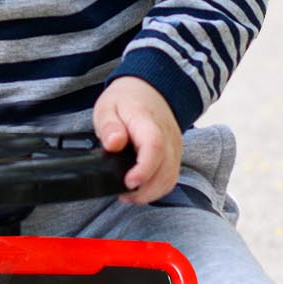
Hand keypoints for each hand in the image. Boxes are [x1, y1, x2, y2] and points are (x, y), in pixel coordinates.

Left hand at [92, 76, 182, 204]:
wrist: (148, 89)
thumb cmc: (126, 100)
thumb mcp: (107, 107)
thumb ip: (109, 126)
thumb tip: (114, 143)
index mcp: (147, 121)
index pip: (154, 147)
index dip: (144, 169)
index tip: (129, 182)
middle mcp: (167, 135)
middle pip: (165, 169)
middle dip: (145, 190)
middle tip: (123, 194)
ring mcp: (174, 146)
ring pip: (171, 177)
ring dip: (152, 192)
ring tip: (129, 194)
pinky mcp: (175, 154)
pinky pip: (171, 176)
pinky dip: (158, 188)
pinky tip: (141, 189)